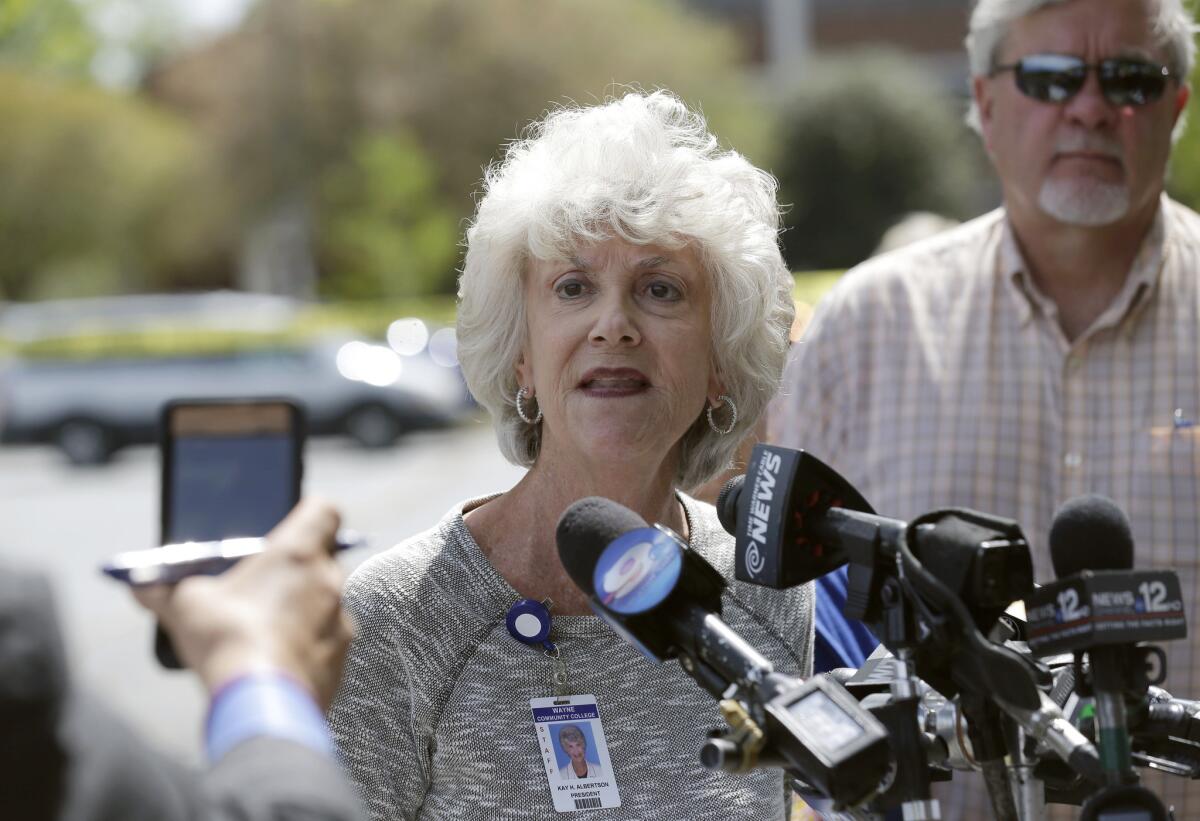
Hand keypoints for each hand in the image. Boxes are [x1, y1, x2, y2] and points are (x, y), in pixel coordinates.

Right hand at [133, 498, 353, 709]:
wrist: (260, 704)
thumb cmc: (227, 640)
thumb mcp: (184, 606)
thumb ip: (165, 588)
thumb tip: (141, 584)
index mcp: (298, 553)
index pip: (325, 511)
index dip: (308, 516)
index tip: (288, 528)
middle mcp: (330, 581)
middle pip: (322, 561)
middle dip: (296, 571)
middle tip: (263, 588)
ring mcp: (340, 621)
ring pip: (326, 604)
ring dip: (303, 611)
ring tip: (265, 631)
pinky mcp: (341, 659)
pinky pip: (327, 644)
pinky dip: (307, 648)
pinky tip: (277, 662)